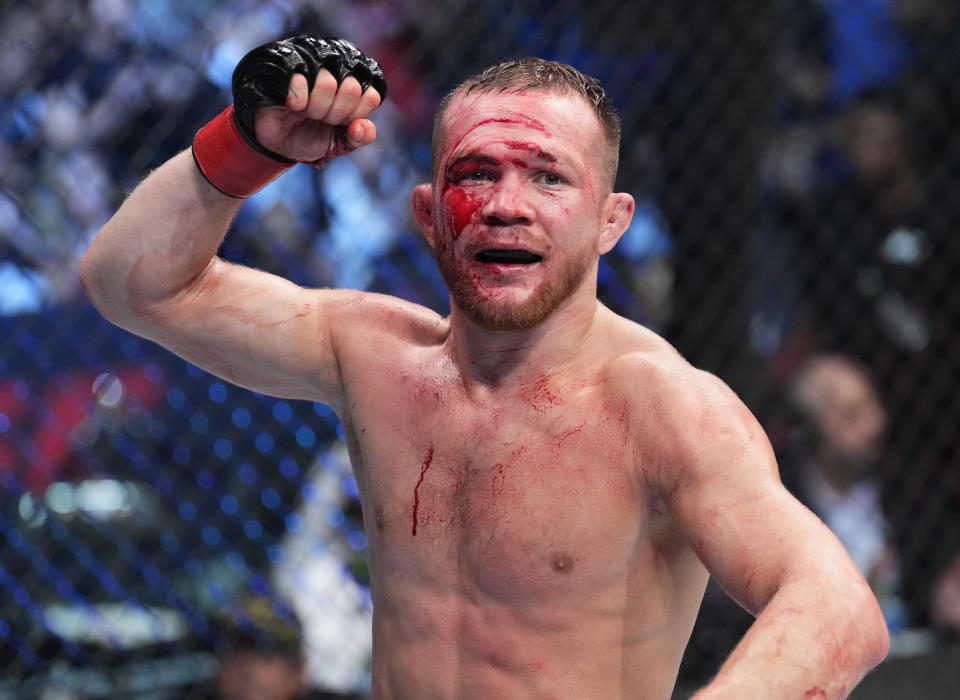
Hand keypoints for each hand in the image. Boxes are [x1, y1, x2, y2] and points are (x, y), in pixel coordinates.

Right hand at [255, 71, 380, 163]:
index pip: (371, 95)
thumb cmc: (311, 138)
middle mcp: (335, 71)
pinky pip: (300, 80)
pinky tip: (293, 105)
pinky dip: (298, 100)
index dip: (356, 114)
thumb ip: (360, 137)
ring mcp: (311, 67)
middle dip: (336, 114)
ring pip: (328, 82)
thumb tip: (362, 125)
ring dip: (317, 108)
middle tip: (322, 118)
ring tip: (306, 112)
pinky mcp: (285, 67)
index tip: (342, 123)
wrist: (277, 142)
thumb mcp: (340, 144)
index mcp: (353, 87)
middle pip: (351, 87)